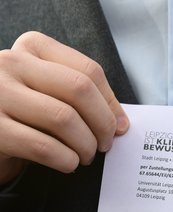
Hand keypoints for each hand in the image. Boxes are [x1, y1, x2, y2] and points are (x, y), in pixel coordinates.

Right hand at [0, 31, 128, 184]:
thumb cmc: (24, 114)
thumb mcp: (48, 93)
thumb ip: (81, 98)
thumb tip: (121, 123)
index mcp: (32, 47)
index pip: (88, 71)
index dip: (111, 103)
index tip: (119, 126)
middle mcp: (11, 63)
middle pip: (79, 89)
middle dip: (103, 123)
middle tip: (105, 144)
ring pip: (63, 118)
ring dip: (85, 145)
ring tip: (86, 156)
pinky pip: (44, 147)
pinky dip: (66, 160)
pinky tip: (68, 163)